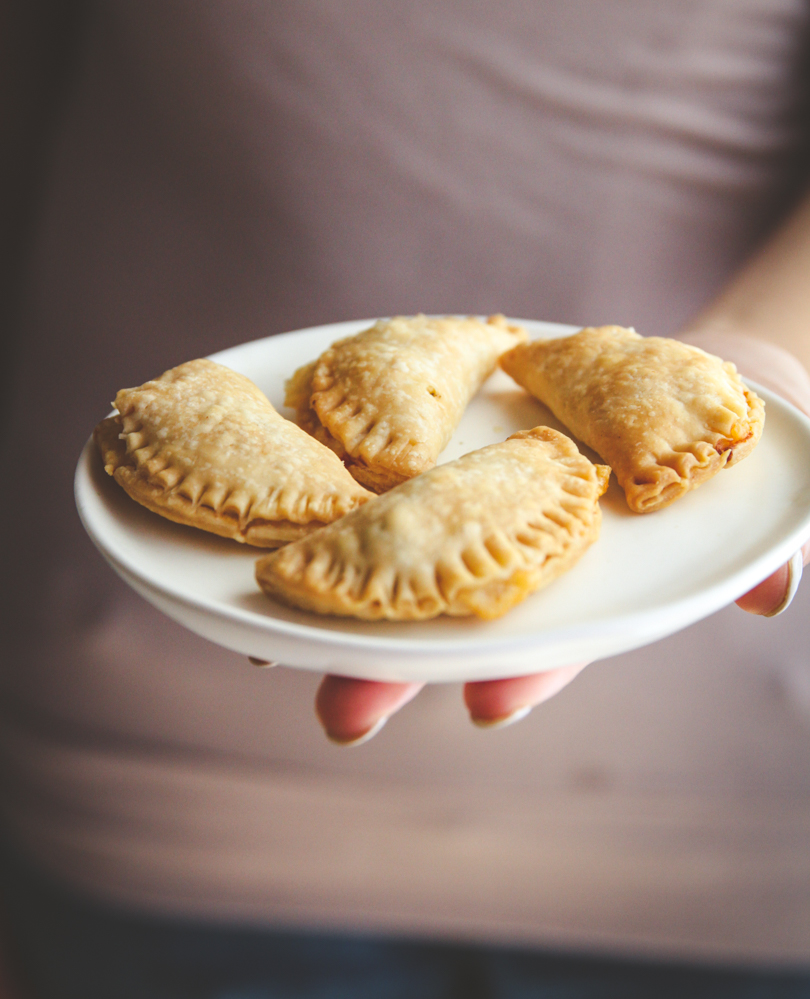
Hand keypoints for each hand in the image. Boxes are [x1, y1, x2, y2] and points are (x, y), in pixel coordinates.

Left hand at [316, 327, 809, 745]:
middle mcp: (520, 555)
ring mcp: (475, 507)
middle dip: (396, 669)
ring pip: (399, 564)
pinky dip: (328, 513)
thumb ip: (764, 550)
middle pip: (452, 621)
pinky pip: (377, 485)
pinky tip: (270, 532)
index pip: (560, 639)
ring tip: (264, 645)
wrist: (672, 377)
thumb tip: (770, 593)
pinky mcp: (437, 458)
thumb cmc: (719, 443)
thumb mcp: (758, 495)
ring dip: (336, 603)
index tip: (487, 707)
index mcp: (592, 585)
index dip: (526, 673)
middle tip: (339, 717)